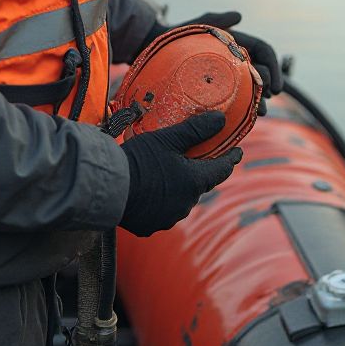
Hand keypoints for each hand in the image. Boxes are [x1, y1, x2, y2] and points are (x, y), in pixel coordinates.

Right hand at [118, 112, 241, 236]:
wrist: (108, 187)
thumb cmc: (140, 160)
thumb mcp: (168, 138)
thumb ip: (196, 129)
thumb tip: (221, 119)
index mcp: (194, 183)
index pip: (221, 170)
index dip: (230, 159)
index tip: (237, 152)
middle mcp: (186, 204)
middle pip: (198, 185)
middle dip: (196, 172)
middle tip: (190, 158)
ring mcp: (168, 218)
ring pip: (180, 199)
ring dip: (176, 188)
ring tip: (163, 173)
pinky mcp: (150, 226)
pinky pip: (161, 212)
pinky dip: (159, 201)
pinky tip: (148, 191)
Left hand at [141, 11, 282, 113]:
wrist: (159, 48)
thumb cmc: (180, 34)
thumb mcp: (199, 26)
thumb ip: (217, 19)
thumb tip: (239, 16)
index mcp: (240, 44)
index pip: (265, 53)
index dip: (275, 68)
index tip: (276, 88)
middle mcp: (238, 59)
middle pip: (262, 74)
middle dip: (267, 89)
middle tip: (263, 102)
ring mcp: (229, 74)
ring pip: (251, 89)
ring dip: (258, 102)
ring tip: (257, 114)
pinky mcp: (218, 88)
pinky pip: (235, 99)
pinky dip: (241, 107)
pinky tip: (241, 118)